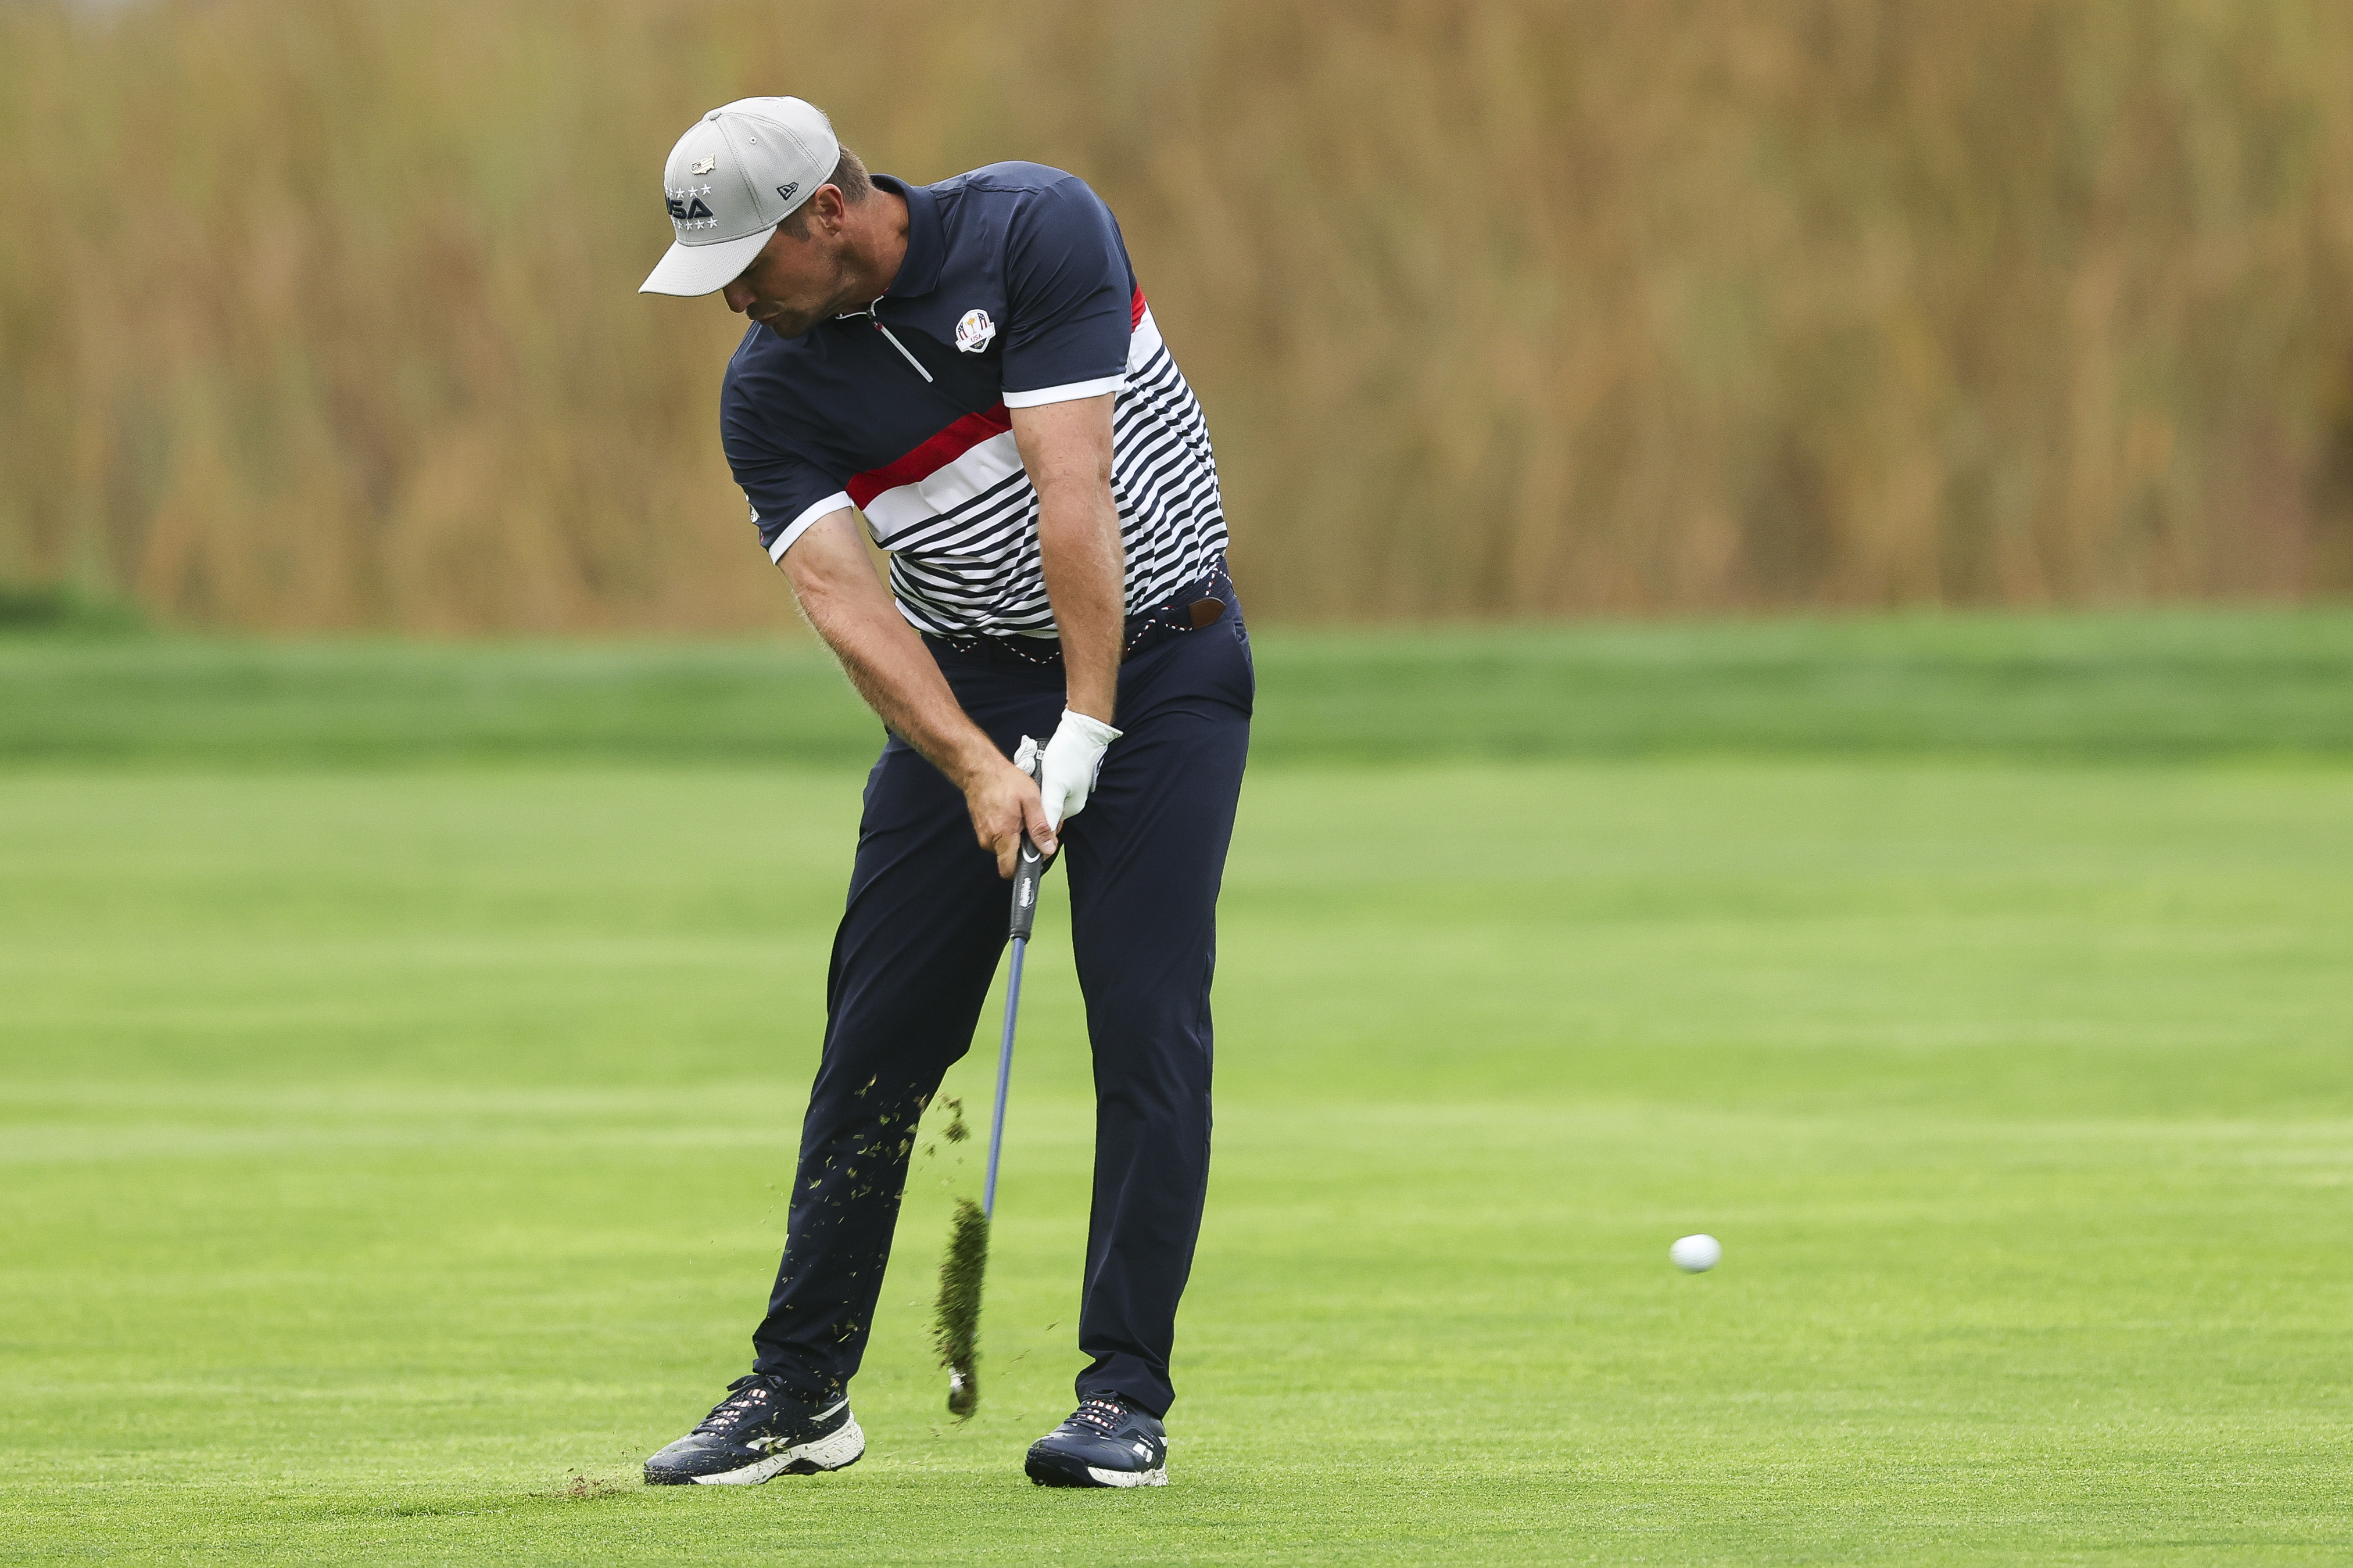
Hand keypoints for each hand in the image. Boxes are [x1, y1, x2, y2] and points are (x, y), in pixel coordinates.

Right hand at [962, 753, 1056, 877]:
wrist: (979, 769)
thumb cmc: (1003, 781)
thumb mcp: (1030, 800)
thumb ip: (1040, 827)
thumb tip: (1047, 848)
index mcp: (1002, 835)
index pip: (1010, 870)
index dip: (1027, 868)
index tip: (1038, 854)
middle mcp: (989, 840)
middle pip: (1012, 859)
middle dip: (1027, 847)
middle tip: (1037, 826)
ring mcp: (984, 835)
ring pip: (1007, 847)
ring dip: (1020, 837)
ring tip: (1025, 816)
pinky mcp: (982, 829)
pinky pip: (1000, 837)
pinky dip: (1011, 830)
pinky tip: (1015, 813)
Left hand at [1037, 708, 1121, 828]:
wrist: (1080, 732)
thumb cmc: (1069, 755)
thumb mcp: (1054, 785)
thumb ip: (1049, 810)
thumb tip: (1044, 834)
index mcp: (1070, 809)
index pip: (1046, 823)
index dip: (1032, 816)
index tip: (1023, 803)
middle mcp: (1070, 802)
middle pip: (1043, 808)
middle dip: (1032, 797)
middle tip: (1027, 780)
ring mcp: (1067, 790)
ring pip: (1043, 795)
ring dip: (1034, 786)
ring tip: (1032, 770)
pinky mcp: (1063, 778)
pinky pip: (1046, 784)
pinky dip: (1040, 776)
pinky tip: (1037, 766)